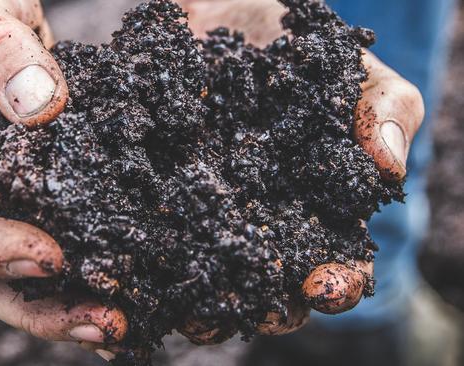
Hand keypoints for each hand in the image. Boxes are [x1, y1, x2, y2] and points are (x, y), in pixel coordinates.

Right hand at [0, 0, 126, 352]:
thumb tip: (41, 107)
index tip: (49, 258)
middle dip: (36, 308)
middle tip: (102, 322)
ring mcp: (2, 202)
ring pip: (18, 281)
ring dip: (65, 311)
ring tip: (123, 329)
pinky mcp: (42, 201)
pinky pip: (56, 254)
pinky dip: (86, 284)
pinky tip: (133, 301)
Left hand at [175, 0, 423, 342]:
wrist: (220, 15)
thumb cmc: (293, 47)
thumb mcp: (347, 69)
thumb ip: (383, 109)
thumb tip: (389, 165)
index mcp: (312, 211)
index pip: (336, 266)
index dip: (336, 284)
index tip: (323, 286)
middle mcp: (256, 225)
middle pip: (266, 289)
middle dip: (261, 309)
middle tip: (249, 311)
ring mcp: (201, 214)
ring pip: (205, 278)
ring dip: (200, 302)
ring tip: (191, 308)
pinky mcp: (152, 196)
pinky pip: (145, 236)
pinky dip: (141, 259)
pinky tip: (135, 268)